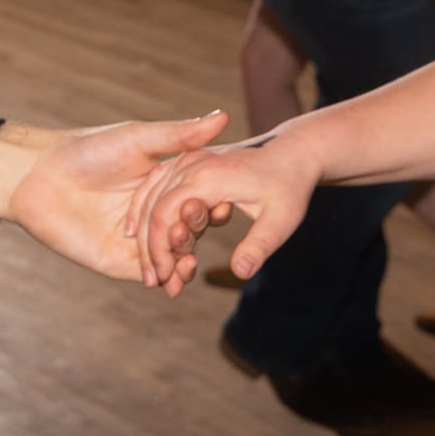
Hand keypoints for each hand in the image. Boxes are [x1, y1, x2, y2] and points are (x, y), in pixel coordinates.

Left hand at [0, 111, 229, 281]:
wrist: (40, 178)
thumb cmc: (88, 151)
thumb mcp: (138, 139)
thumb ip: (180, 135)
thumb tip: (224, 116)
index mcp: (166, 185)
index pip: (199, 199)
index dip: (213, 204)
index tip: (224, 204)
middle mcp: (157, 213)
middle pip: (190, 229)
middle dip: (197, 232)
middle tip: (195, 227)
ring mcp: (141, 240)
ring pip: (174, 255)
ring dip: (186, 260)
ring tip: (190, 260)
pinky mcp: (121, 262)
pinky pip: (151, 273)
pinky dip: (167, 277)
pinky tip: (175, 274)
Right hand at [127, 131, 321, 291]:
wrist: (292, 153)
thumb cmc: (289, 186)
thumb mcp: (282, 218)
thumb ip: (260, 245)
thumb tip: (240, 272)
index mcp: (209, 177)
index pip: (165, 215)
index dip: (160, 251)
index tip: (165, 279)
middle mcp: (191, 164)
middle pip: (152, 209)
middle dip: (150, 249)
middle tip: (155, 282)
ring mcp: (187, 160)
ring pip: (149, 198)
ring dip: (145, 233)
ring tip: (152, 269)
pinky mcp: (187, 162)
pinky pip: (155, 187)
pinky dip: (145, 213)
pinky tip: (142, 237)